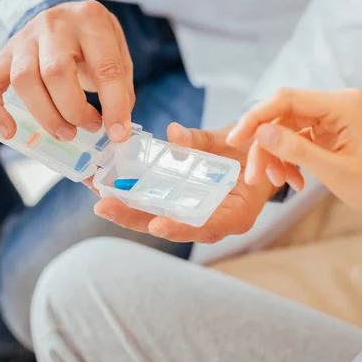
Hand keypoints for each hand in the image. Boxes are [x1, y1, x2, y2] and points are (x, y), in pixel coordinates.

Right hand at [0, 1, 133, 142]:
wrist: (63, 17)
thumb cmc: (93, 42)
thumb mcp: (117, 54)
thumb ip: (120, 88)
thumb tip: (116, 128)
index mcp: (91, 21)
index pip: (105, 68)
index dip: (114, 106)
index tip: (118, 134)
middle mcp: (54, 25)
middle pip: (56, 73)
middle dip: (74, 111)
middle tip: (89, 127)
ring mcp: (25, 38)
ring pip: (24, 80)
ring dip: (46, 115)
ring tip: (66, 133)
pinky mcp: (4, 55)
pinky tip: (8, 133)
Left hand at [92, 123, 285, 242]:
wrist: (261, 157)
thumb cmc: (256, 152)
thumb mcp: (236, 143)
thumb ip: (204, 141)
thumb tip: (174, 134)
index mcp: (236, 214)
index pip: (207, 227)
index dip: (181, 227)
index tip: (157, 225)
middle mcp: (215, 222)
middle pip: (172, 227)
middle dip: (136, 219)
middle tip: (104, 205)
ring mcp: (199, 215)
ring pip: (161, 218)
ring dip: (129, 210)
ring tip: (99, 197)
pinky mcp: (186, 205)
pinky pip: (160, 206)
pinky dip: (136, 199)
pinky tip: (112, 188)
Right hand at [227, 88, 361, 226]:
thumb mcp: (333, 171)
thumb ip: (295, 149)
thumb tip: (260, 131)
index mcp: (342, 104)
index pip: (286, 100)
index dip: (256, 118)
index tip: (235, 140)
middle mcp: (336, 104)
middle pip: (283, 116)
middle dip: (265, 145)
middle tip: (253, 175)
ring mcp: (332, 117)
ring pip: (286, 130)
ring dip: (276, 157)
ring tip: (279, 183)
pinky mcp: (330, 131)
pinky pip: (297, 140)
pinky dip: (290, 160)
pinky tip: (294, 182)